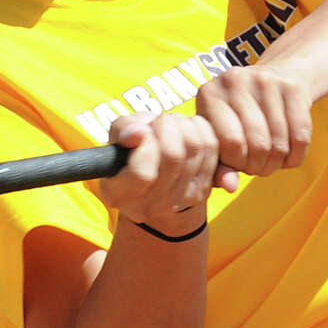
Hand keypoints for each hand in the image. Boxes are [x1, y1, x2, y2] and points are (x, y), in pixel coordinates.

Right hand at [101, 112, 237, 233]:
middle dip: (166, 125)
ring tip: (170, 125)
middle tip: (158, 121)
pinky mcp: (204, 189)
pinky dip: (199, 128)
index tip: (143, 130)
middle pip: (173, 155)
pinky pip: (210, 147)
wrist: (154, 180)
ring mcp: (180, 200)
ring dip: (182, 124)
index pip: (142, 173)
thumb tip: (140, 132)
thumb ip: (123, 131)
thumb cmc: (131, 153)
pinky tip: (186, 129)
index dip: (146, 143)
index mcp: (119, 195)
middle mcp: (150, 205)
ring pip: (194, 147)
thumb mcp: (117, 140)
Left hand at [195, 66, 312, 176]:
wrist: (275, 77)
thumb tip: (230, 187)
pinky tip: (287, 156)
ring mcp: (265, 81)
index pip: (230, 143)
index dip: (238, 164)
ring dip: (277, 162)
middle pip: (257, 143)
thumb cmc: (237, 119)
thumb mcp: (220, 139)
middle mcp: (235, 81)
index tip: (239, 165)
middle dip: (259, 166)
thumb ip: (219, 166)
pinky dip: (296, 156)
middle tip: (257, 167)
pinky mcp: (292, 87)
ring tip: (270, 162)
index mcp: (208, 95)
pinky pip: (301, 136)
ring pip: (279, 142)